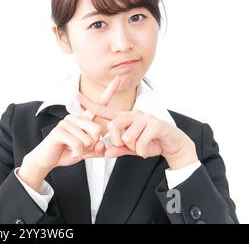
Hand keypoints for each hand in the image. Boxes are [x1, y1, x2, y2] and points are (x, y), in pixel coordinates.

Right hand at [18, 76, 120, 189]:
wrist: (48, 159)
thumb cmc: (67, 152)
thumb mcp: (86, 152)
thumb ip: (97, 150)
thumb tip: (102, 145)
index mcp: (83, 120)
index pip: (98, 105)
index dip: (109, 92)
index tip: (117, 79)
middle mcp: (75, 118)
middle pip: (98, 129)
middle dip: (93, 144)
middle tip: (82, 147)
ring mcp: (66, 122)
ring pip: (87, 139)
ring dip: (83, 150)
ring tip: (73, 149)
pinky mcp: (59, 130)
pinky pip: (77, 143)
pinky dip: (77, 152)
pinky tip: (71, 151)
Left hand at [76, 92, 198, 168]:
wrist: (174, 145)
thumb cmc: (151, 143)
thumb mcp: (131, 149)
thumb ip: (118, 150)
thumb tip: (105, 153)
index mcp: (124, 118)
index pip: (104, 110)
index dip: (89, 104)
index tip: (75, 94)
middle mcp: (133, 114)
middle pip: (113, 126)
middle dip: (117, 141)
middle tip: (127, 146)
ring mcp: (144, 118)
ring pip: (127, 136)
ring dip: (133, 147)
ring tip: (142, 146)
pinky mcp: (155, 124)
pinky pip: (140, 142)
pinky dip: (142, 151)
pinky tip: (148, 149)